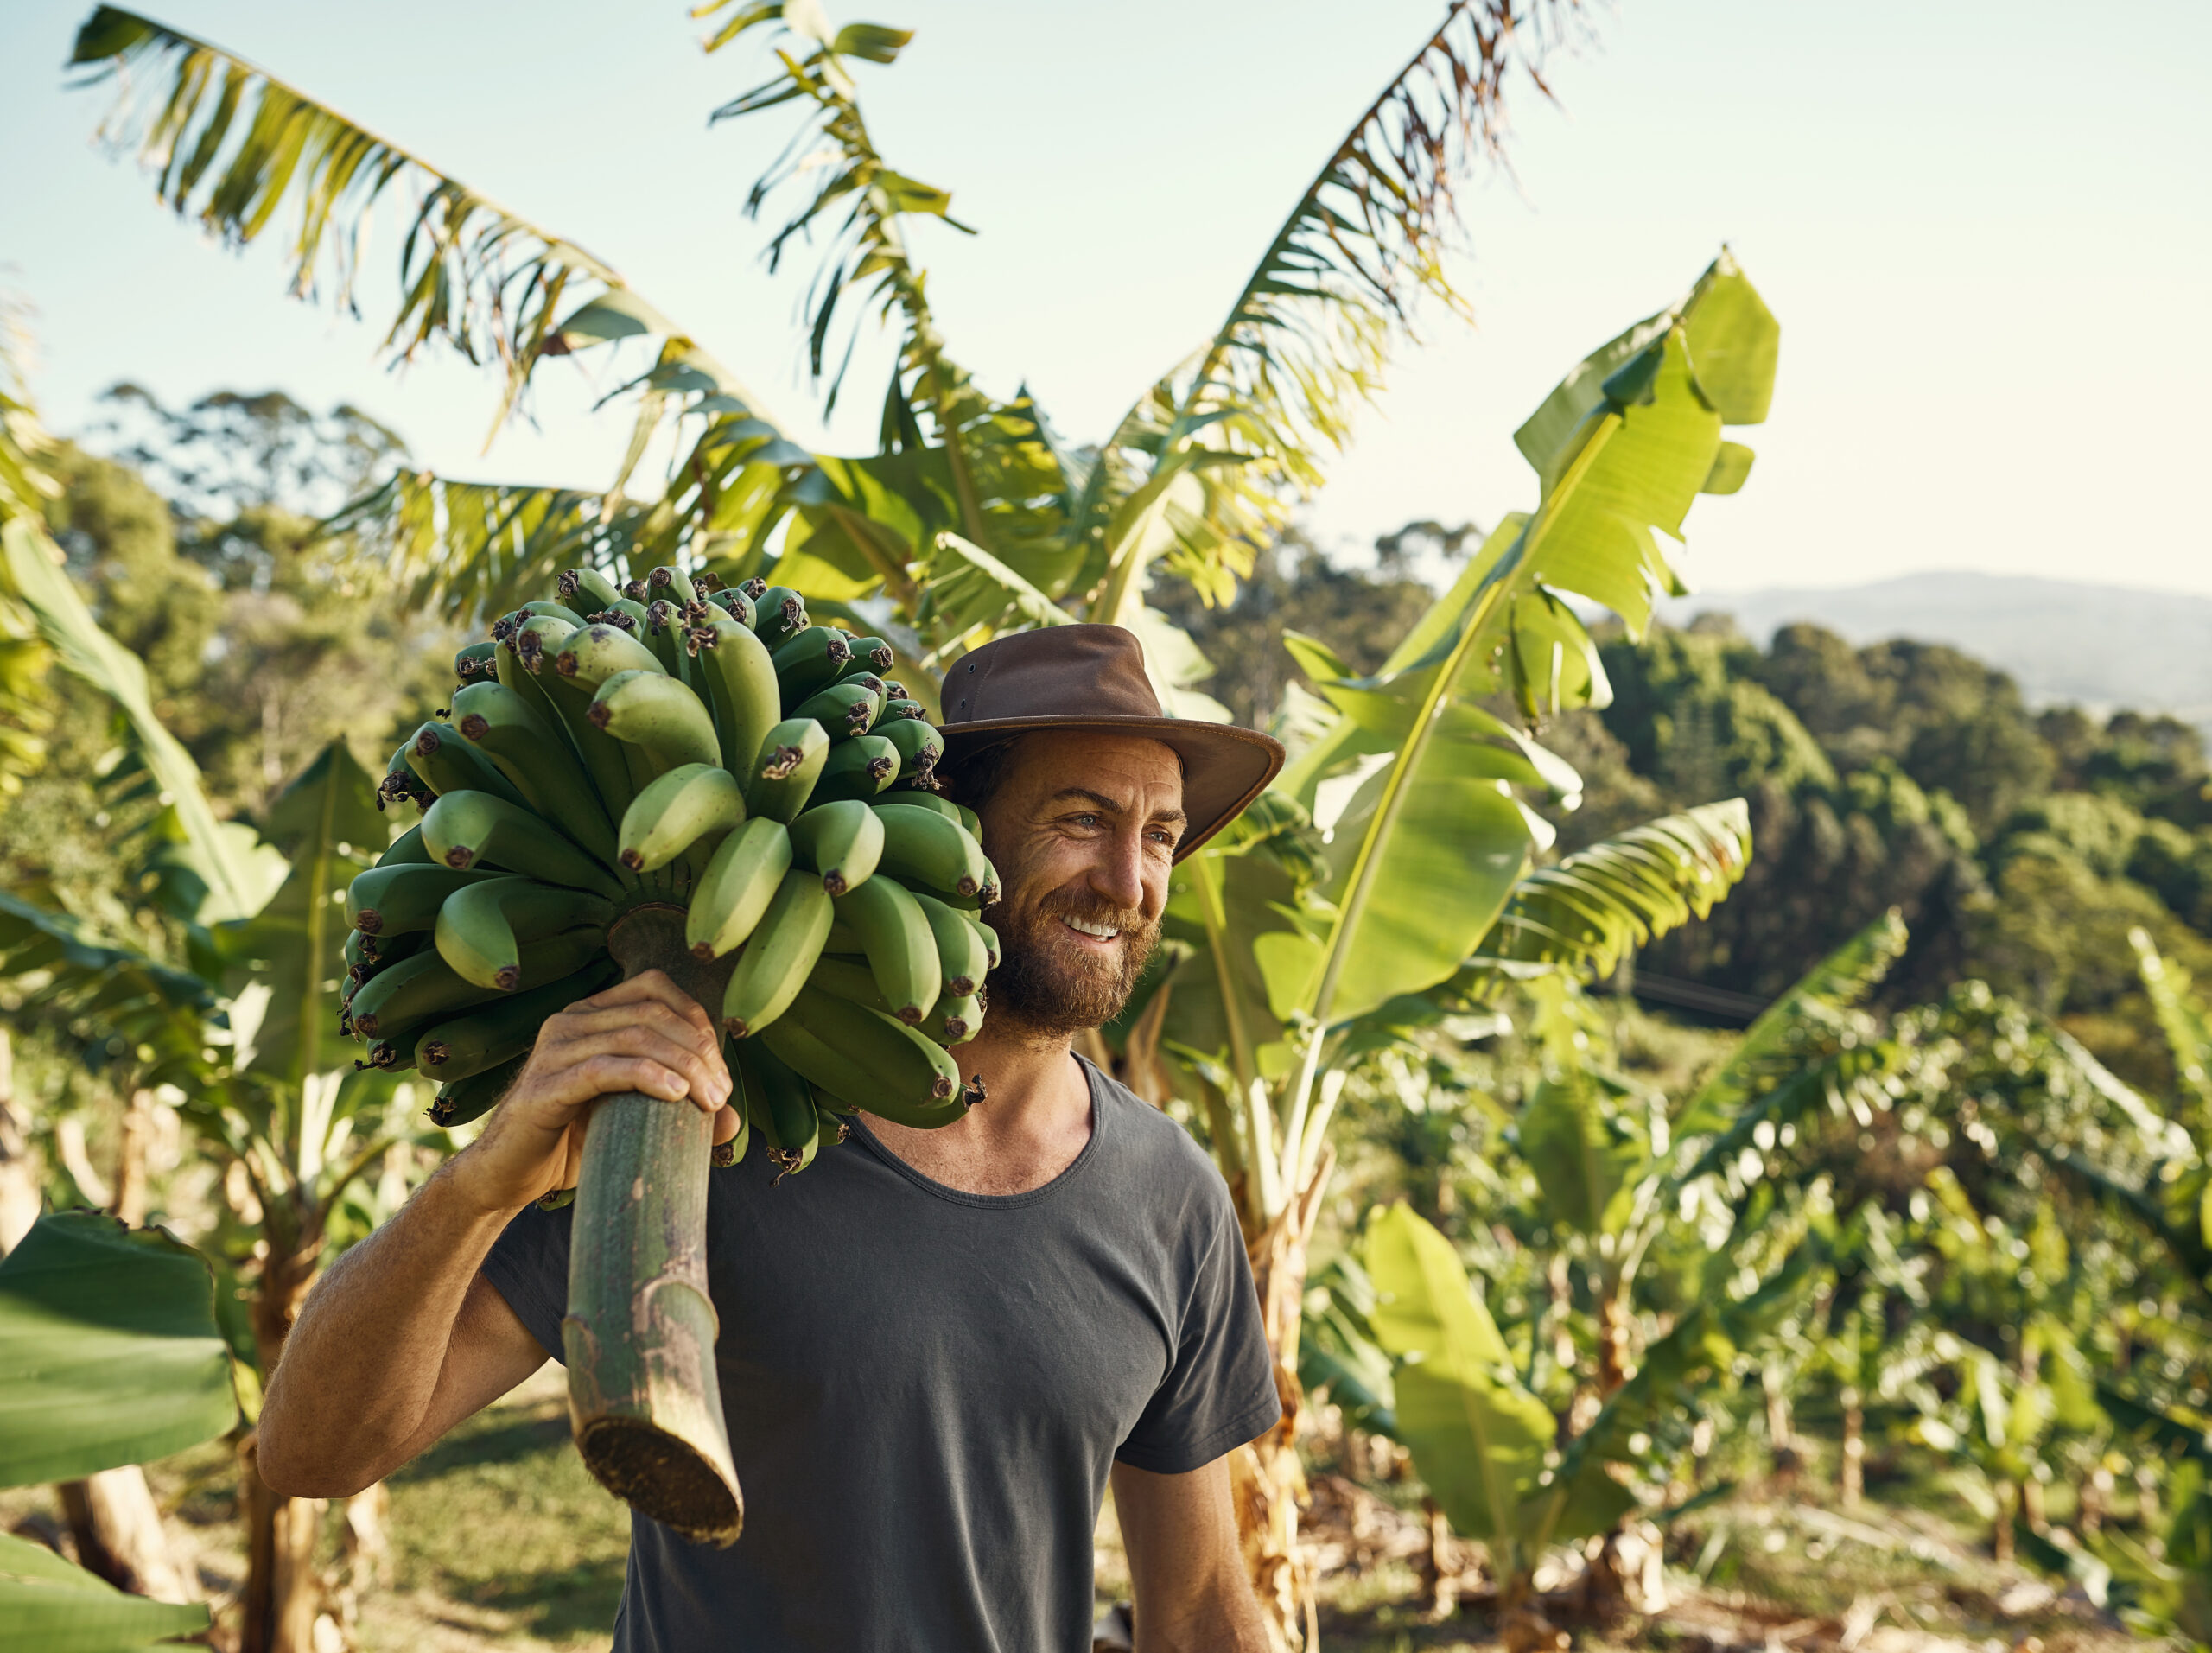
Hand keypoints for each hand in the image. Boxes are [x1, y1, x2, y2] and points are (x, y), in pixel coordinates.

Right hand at [453, 971, 736, 1212]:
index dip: (698, 1023)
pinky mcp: (544, 1087)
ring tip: (709, 1101)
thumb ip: (678, 1107)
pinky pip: (604, 1069)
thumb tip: (733, 1120)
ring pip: (635, 1036)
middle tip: (721, 1095)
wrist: (510, 1175)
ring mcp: (553, 1049)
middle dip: (699, 1052)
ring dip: (684, 1067)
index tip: (722, 1073)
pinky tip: (676, 1096)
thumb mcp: (632, 1116)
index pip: (656, 990)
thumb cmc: (574, 1140)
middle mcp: (570, 1020)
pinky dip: (648, 1076)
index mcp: (591, 1014)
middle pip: (653, 1014)